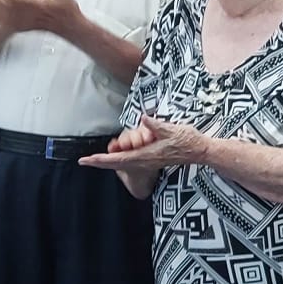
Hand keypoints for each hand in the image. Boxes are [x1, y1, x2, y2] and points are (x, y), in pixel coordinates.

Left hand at [78, 115, 208, 170]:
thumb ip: (156, 125)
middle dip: (99, 163)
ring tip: (93, 160)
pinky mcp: (151, 160)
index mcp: (146, 155)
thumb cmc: (187, 140)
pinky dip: (118, 161)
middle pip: (117, 165)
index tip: (87, 160)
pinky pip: (129, 163)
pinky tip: (115, 157)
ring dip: (107, 163)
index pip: (119, 159)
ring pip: (122, 165)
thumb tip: (142, 118)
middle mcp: (145, 161)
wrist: (200, 151)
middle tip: (82, 161)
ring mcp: (148, 162)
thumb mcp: (173, 130)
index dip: (101, 160)